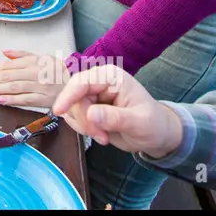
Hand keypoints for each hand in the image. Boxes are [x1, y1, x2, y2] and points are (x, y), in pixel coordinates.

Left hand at [0, 49, 69, 107]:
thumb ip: (21, 55)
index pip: (8, 65)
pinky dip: (12, 100)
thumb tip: (4, 52)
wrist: (77, 83)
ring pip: (14, 87)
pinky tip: (0, 99)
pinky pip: (25, 99)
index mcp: (33, 61)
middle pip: (8, 76)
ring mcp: (39, 86)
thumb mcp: (41, 57)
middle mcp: (35, 73)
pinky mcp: (43, 99)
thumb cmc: (57, 70)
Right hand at [52, 64, 183, 158]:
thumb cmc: (153, 124)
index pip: (82, 82)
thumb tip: (90, 114)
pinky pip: (74, 118)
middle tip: (102, 138)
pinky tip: (100, 135)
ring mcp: (92, 96)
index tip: (59, 111)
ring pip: (73, 110)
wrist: (156, 136)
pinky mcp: (88, 109)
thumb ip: (115, 117)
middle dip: (85, 121)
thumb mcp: (138, 122)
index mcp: (111, 77)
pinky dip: (83, 130)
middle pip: (75, 99)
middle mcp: (99, 83)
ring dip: (85, 128)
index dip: (68, 95)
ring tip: (105, 137)